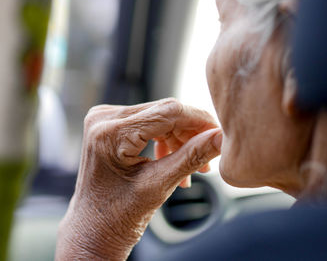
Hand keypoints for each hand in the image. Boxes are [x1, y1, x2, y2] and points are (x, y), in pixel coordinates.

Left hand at [56, 98, 221, 259]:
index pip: (169, 111)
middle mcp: (103, 118)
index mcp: (111, 133)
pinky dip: (166, 140)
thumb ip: (192, 156)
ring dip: (180, 139)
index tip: (220, 133)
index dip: (200, 120)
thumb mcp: (159, 185)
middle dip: (191, 133)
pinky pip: (148, 123)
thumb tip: (220, 137)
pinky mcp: (111, 125)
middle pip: (165, 112)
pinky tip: (174, 160)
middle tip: (208, 157)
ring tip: (193, 167)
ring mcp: (105, 120)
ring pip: (159, 117)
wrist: (93, 229)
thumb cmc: (117, 216)